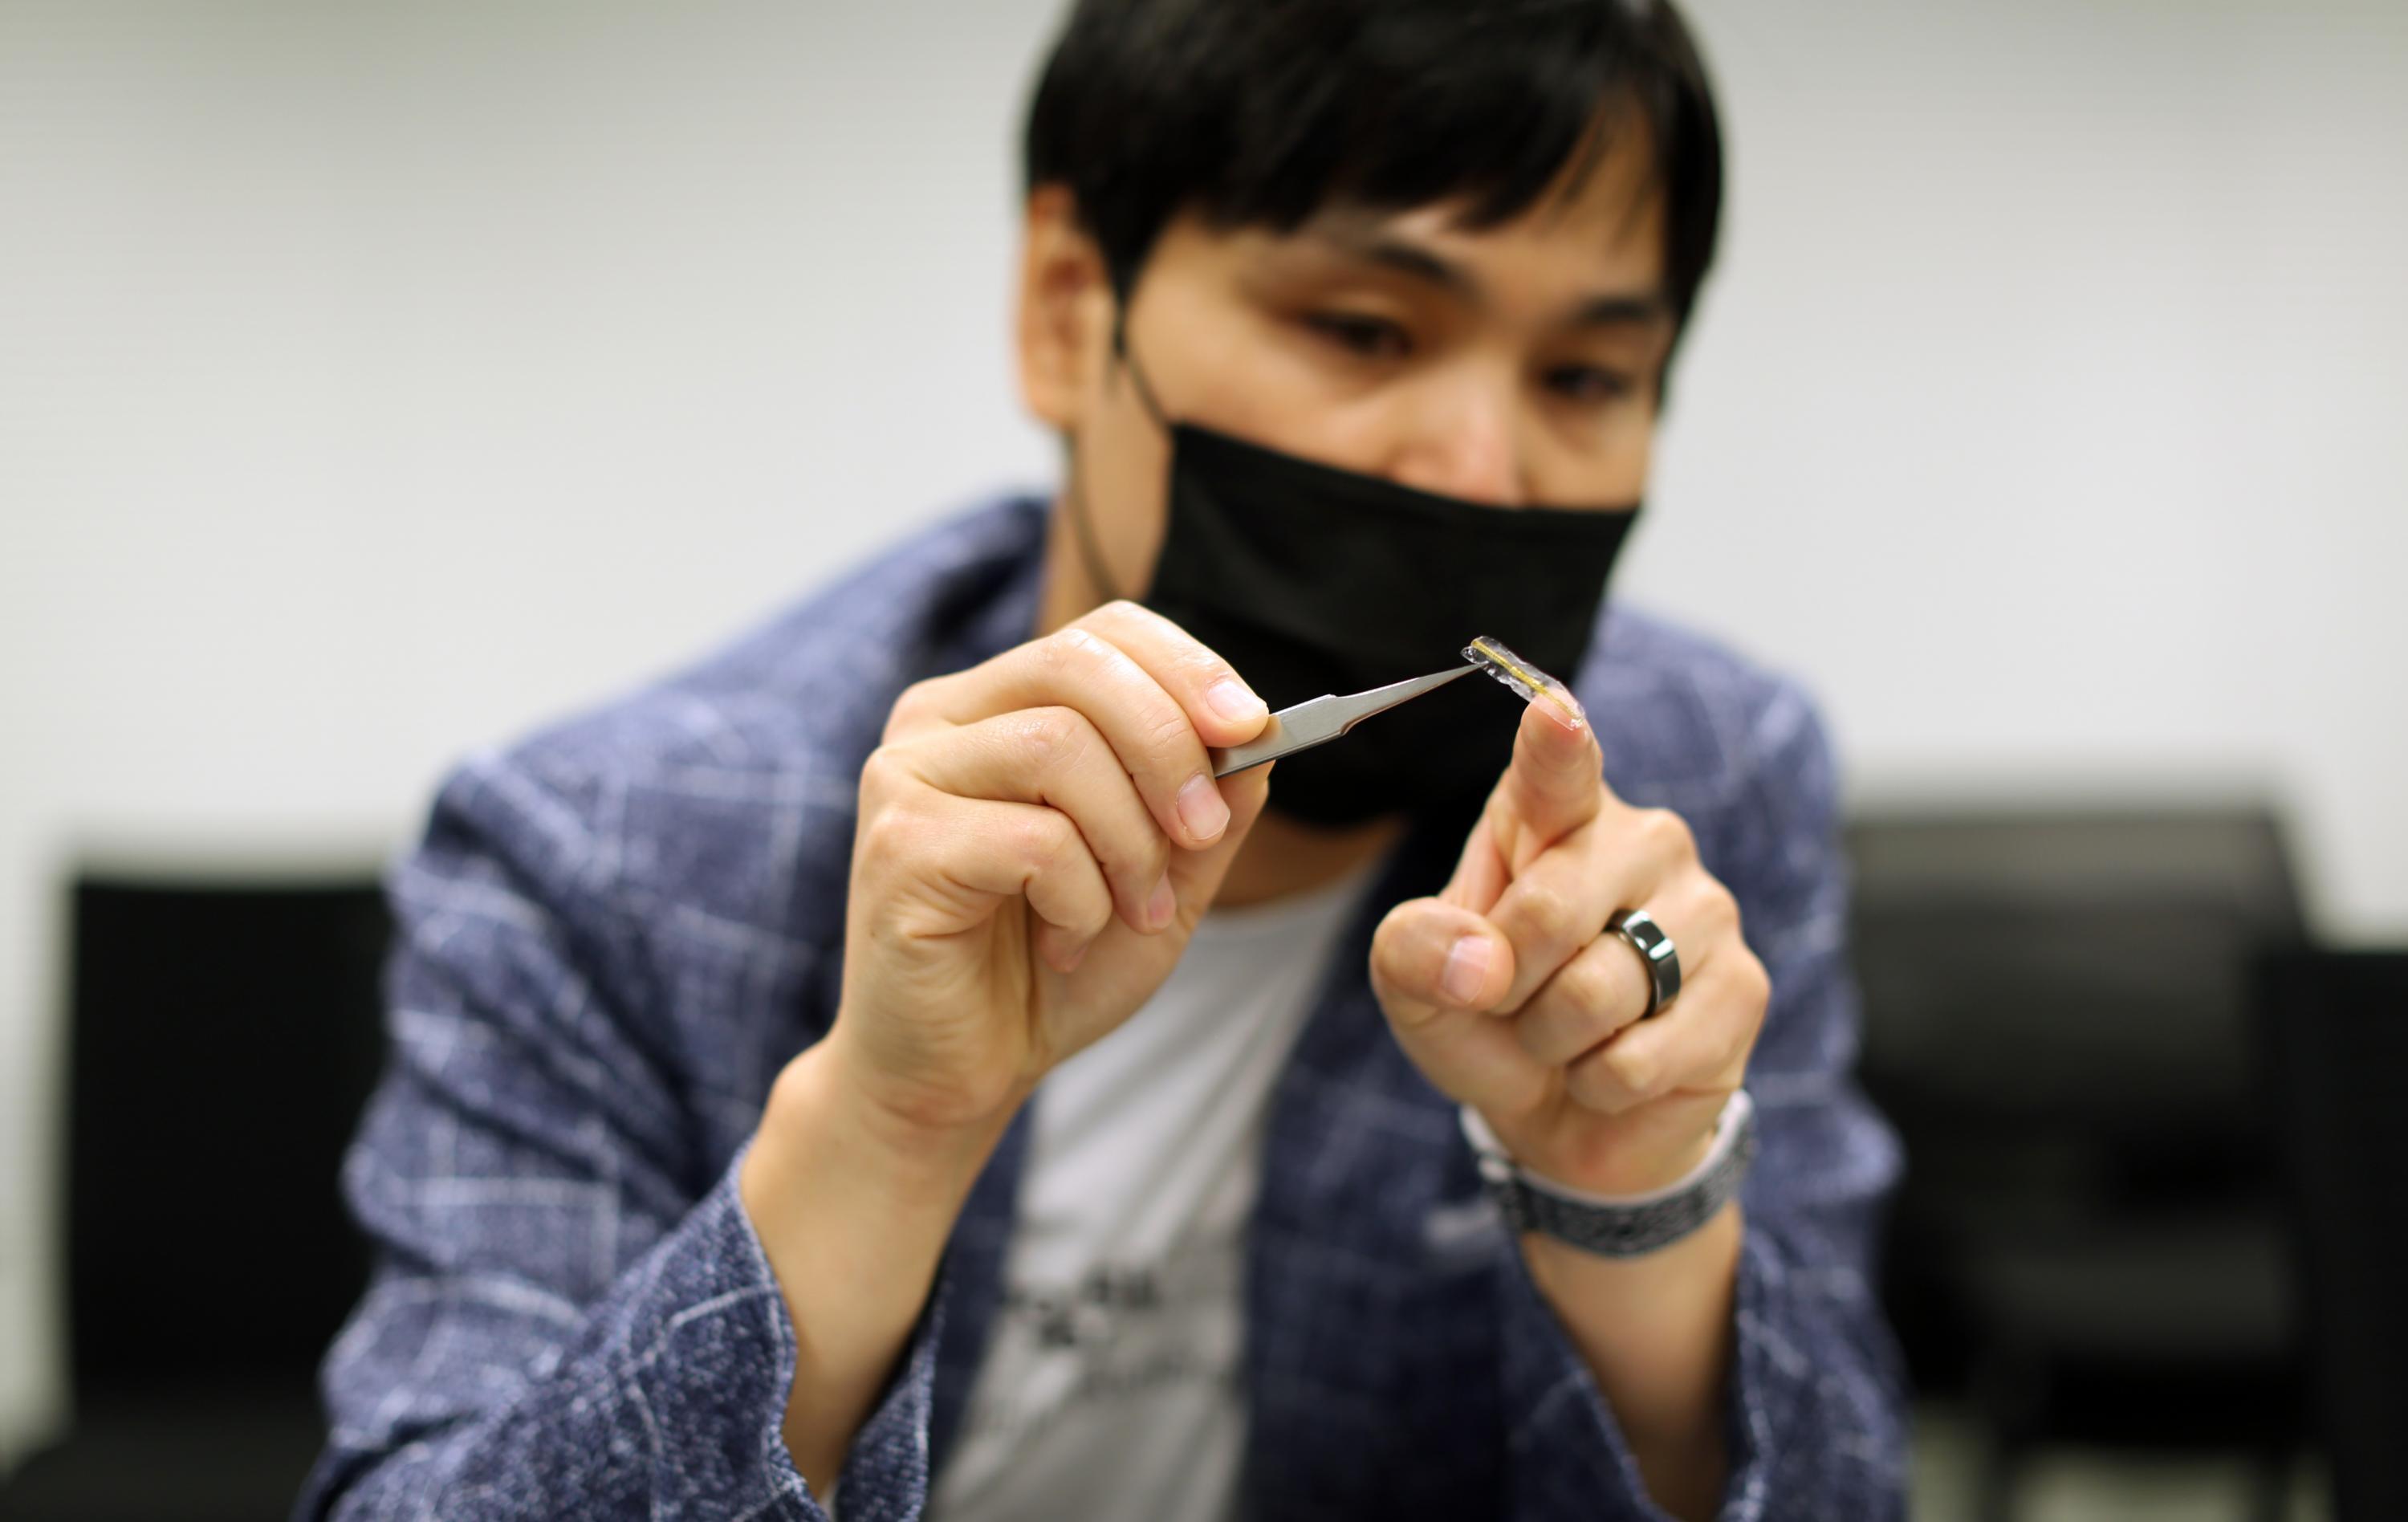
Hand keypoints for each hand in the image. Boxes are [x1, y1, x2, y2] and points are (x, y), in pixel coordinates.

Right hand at [816, 599, 1274, 1144]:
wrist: (962, 1073)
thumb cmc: (1053, 968)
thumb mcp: (1163, 876)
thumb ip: (1209, 802)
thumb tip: (1258, 735)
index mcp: (999, 703)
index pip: (1102, 632)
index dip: (1186, 666)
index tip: (1251, 728)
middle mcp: (939, 717)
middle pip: (1076, 665)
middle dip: (1169, 746)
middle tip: (1205, 834)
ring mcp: (905, 774)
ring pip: (1057, 746)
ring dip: (1129, 841)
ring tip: (1134, 913)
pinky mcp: (897, 845)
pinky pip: (1032, 838)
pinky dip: (1081, 898)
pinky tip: (1067, 944)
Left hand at [1370, 697, 1768, 1195]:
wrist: (1560, 1114)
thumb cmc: (1488, 1019)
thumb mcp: (1415, 985)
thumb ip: (1414, 951)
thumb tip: (1475, 964)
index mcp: (1554, 815)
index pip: (1558, 767)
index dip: (1555, 742)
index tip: (1553, 713)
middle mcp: (1642, 841)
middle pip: (1550, 909)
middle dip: (1503, 984)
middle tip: (1506, 1001)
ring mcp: (1704, 910)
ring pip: (1597, 992)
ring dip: (1552, 1041)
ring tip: (1563, 1034)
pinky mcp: (1742, 988)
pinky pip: (1639, 1058)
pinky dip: (1599, 1084)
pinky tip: (1608, 1067)